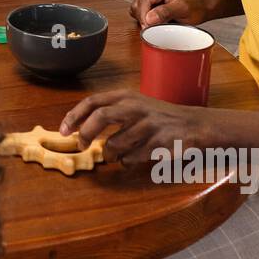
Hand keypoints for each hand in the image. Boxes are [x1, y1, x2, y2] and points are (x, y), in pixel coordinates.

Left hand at [60, 89, 210, 165]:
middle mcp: (136, 107)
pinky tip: (136, 156)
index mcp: (126, 96)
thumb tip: (79, 126)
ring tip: (116, 154)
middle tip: (81, 146)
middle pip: (100, 117)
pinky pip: (131, 158)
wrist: (195, 125)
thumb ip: (111, 112)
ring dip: (110, 154)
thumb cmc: (159, 117)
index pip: (93, 101)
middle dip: (86, 134)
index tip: (64, 130)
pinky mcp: (158, 142)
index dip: (75, 115)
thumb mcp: (135, 105)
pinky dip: (127, 161)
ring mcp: (148, 124)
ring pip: (115, 144)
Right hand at [130, 0, 207, 28]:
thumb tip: (149, 18)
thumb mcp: (181, 10)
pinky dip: (144, 16)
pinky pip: (138, 8)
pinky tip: (155, 18)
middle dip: (144, 18)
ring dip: (144, 18)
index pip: (143, 2)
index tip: (148, 29)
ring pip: (135, 7)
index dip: (144, 18)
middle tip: (155, 28)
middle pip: (137, 5)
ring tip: (158, 21)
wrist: (199, 7)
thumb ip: (165, 12)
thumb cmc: (194, 8)